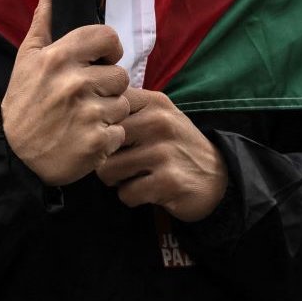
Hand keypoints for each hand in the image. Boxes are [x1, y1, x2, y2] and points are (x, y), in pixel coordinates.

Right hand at [1, 0, 131, 185]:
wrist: (13, 154)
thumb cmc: (23, 101)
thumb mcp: (27, 55)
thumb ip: (44, 16)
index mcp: (59, 57)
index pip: (108, 38)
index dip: (108, 50)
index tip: (99, 61)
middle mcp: (75, 83)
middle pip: (120, 74)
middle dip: (107, 86)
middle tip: (85, 96)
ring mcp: (88, 114)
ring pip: (123, 104)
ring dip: (109, 113)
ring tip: (84, 118)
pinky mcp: (97, 143)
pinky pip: (120, 132)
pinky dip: (107, 138)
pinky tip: (86, 137)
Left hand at [97, 89, 226, 222]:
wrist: (217, 178)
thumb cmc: (176, 146)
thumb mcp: (159, 116)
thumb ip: (127, 110)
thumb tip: (84, 112)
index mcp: (153, 102)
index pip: (105, 107)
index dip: (98, 128)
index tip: (108, 138)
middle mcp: (159, 122)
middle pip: (100, 142)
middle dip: (104, 158)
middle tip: (120, 164)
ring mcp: (164, 152)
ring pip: (108, 171)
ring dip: (116, 180)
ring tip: (133, 177)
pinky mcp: (168, 181)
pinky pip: (126, 194)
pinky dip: (132, 197)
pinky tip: (147, 191)